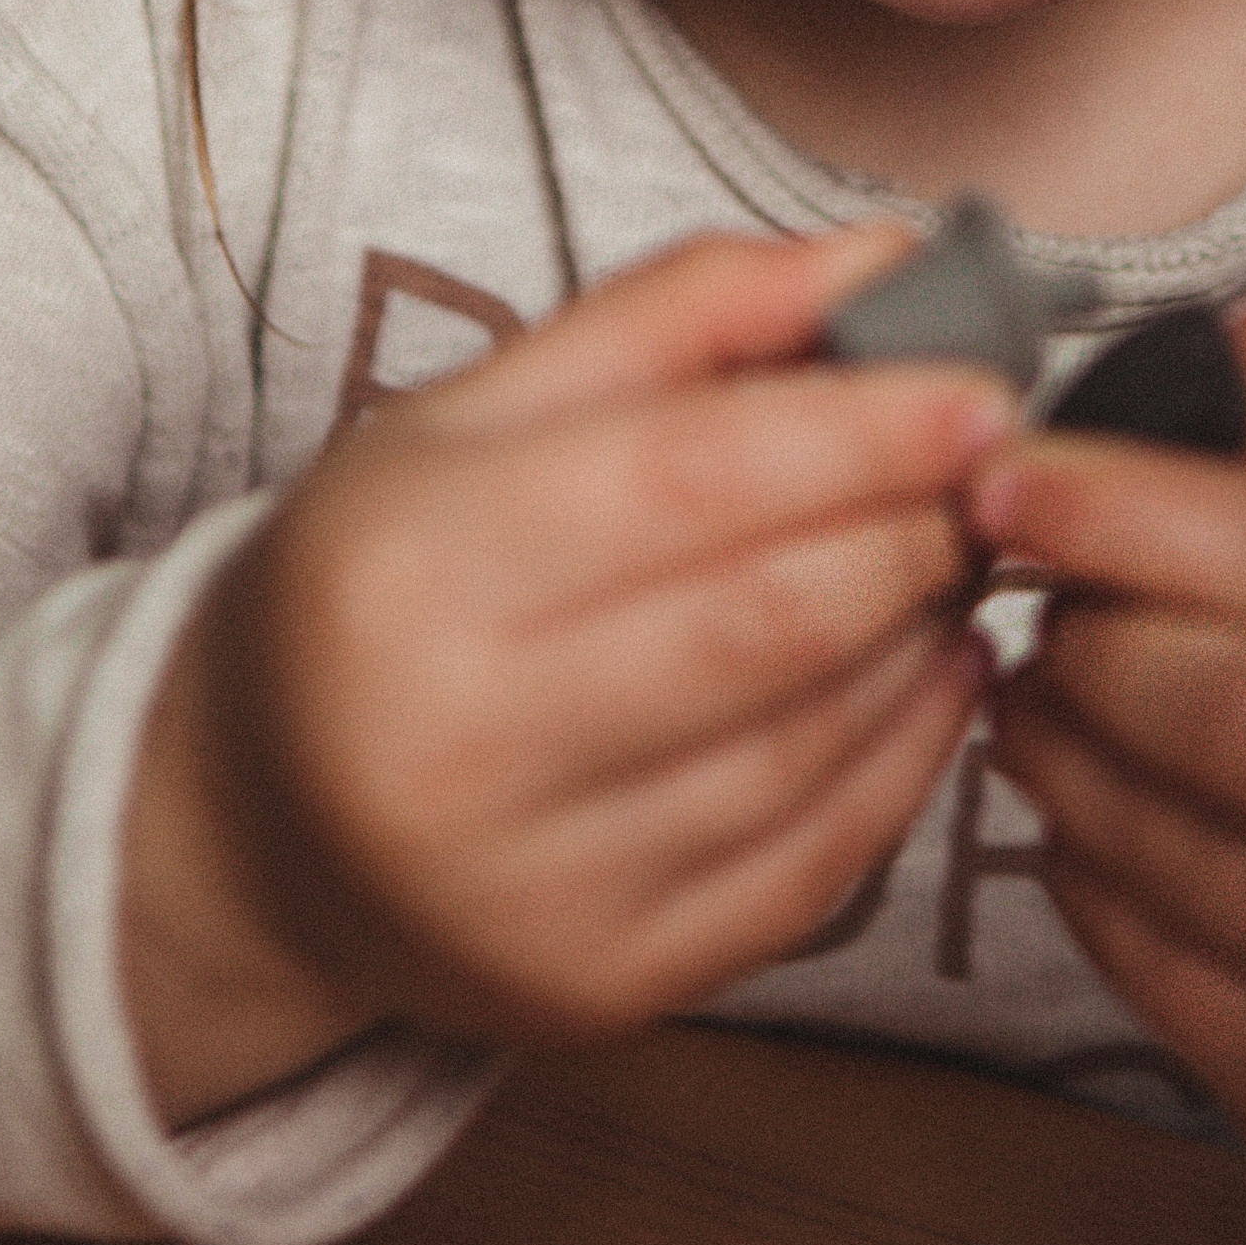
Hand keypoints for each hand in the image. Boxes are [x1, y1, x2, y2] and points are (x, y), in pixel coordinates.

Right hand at [124, 227, 1012, 1119]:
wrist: (257, 822)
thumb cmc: (385, 580)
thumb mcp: (480, 411)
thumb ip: (683, 313)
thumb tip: (884, 257)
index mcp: (414, 566)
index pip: (693, 479)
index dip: (864, 430)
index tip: (980, 391)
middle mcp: (461, 745)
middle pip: (771, 620)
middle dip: (916, 532)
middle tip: (988, 478)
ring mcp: (534, 890)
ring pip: (811, 748)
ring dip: (923, 641)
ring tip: (950, 562)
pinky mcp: (602, 987)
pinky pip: (814, 870)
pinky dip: (905, 760)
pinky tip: (927, 679)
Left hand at [969, 305, 1245, 1168]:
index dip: (1128, 510)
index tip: (1004, 484)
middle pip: (1233, 709)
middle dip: (1093, 654)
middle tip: (1028, 622)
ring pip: (1191, 852)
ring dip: (1072, 773)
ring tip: (1026, 717)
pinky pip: (1182, 985)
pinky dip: (1101, 899)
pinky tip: (1077, 840)